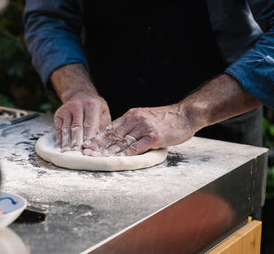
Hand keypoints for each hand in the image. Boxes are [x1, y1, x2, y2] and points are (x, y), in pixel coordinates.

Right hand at [49, 63, 110, 151]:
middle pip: (76, 127)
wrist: (80, 94)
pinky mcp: (58, 114)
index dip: (88, 137)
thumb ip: (103, 126)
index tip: (87, 149)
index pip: (89, 124)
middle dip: (76, 141)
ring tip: (67, 154)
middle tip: (77, 154)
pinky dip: (59, 138)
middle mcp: (78, 105)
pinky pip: (58, 128)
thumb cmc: (95, 108)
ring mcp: (66, 109)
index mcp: (92, 105)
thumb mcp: (103, 112)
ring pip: (66, 128)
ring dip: (66, 142)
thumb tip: (100, 144)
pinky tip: (60, 147)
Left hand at [82, 74, 261, 155]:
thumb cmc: (166, 119)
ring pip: (122, 141)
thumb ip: (132, 125)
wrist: (186, 114)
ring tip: (98, 158)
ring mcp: (144, 127)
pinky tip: (118, 160)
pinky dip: (126, 154)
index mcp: (131, 115)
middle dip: (98, 145)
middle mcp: (135, 119)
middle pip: (113, 135)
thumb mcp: (145, 117)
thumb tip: (118, 136)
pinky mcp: (154, 136)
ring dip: (109, 151)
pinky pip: (137, 147)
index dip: (98, 137)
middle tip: (87, 153)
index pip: (110, 127)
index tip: (87, 144)